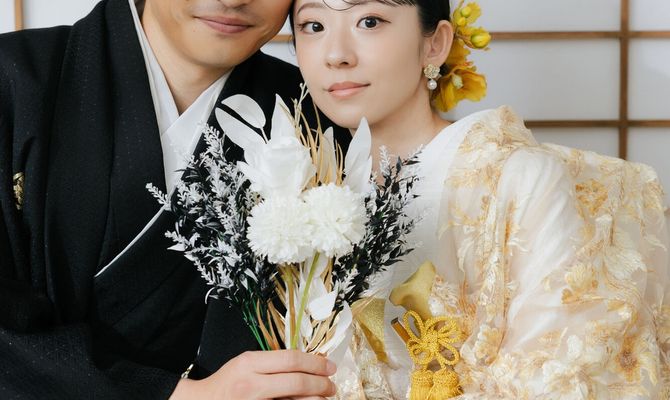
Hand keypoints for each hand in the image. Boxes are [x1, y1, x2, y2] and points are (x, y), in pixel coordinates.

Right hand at [169, 350, 336, 399]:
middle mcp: (251, 383)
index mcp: (249, 363)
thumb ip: (272, 364)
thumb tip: (307, 366)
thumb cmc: (225, 384)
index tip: (329, 366)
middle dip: (320, 384)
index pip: (290, 359)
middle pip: (296, 381)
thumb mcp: (245, 364)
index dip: (315, 363)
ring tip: (324, 397)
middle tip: (331, 386)